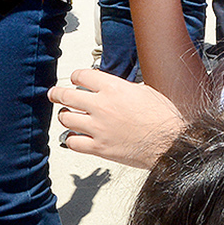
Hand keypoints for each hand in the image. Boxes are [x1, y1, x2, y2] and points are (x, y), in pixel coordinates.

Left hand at [49, 67, 185, 168]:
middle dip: (57, 93)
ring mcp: (98, 128)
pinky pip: (73, 142)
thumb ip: (124, 89)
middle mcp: (101, 106)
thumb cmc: (162, 117)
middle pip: (67, 95)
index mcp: (113, 88)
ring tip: (66, 116)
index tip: (74, 79)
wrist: (169, 142)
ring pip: (66, 119)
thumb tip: (117, 90)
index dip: (76, 76)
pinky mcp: (99, 147)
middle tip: (54, 94)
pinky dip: (71, 139)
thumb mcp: (145, 91)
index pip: (82, 76)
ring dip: (65, 116)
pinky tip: (75, 137)